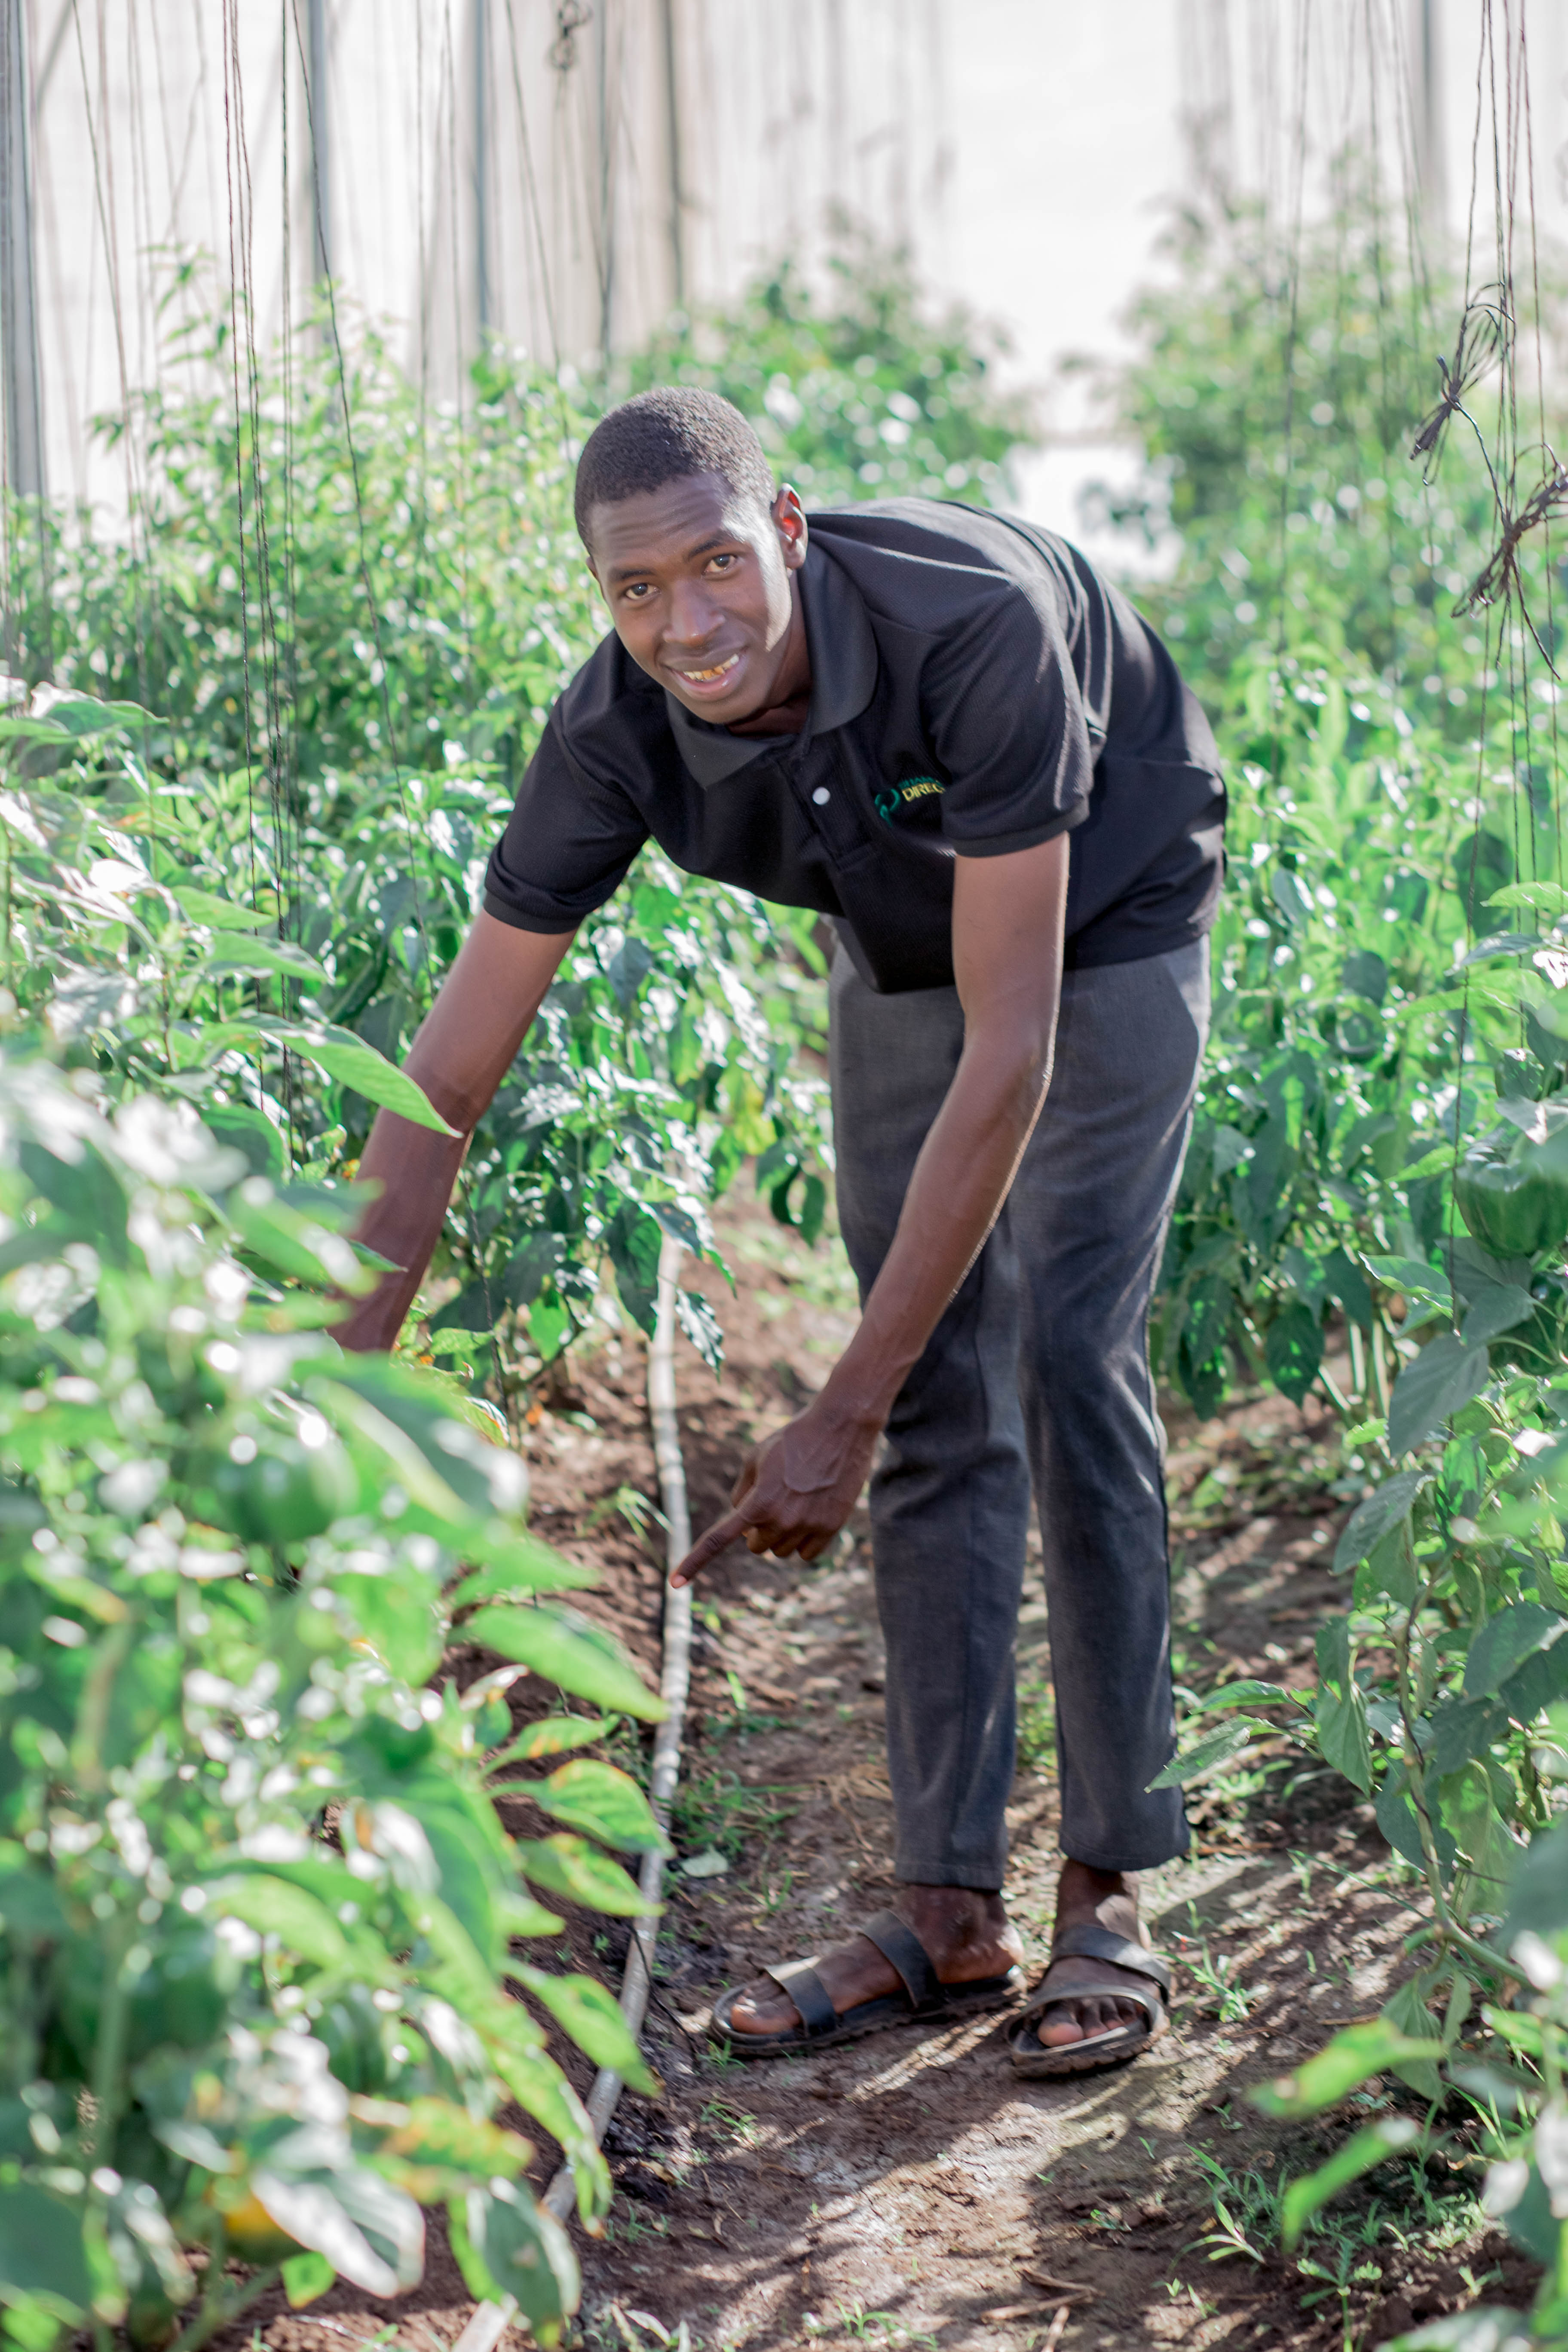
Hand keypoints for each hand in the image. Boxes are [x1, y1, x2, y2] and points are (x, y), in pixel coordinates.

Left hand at [671, 1397, 879, 1586]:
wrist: (840, 1427)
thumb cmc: (792, 1438)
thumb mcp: (756, 1457)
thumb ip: (742, 1492)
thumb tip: (741, 1520)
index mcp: (757, 1502)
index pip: (718, 1540)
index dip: (694, 1562)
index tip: (674, 1584)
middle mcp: (781, 1520)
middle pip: (755, 1546)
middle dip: (756, 1531)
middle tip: (770, 1503)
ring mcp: (808, 1526)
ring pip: (781, 1551)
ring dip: (780, 1535)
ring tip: (794, 1502)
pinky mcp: (831, 1527)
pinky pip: (807, 1554)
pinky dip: (803, 1542)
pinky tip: (810, 1515)